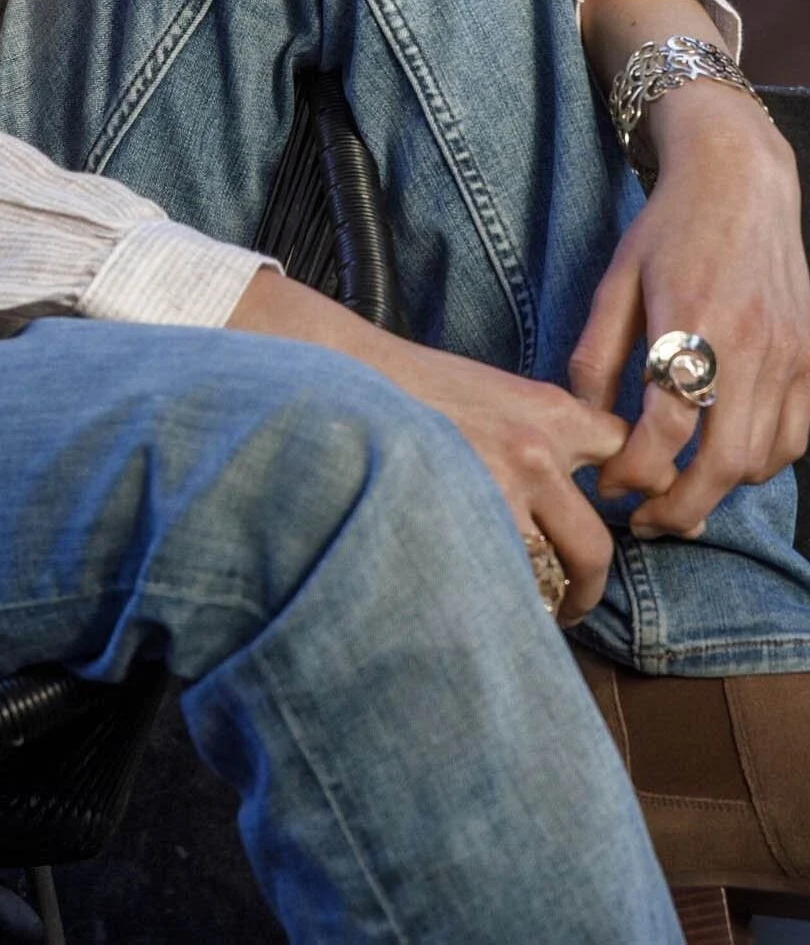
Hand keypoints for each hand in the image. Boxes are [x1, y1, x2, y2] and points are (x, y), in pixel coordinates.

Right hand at [228, 271, 628, 622]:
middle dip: (587, 589)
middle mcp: (535, 453)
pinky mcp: (462, 520)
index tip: (638, 519)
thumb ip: (540, 430)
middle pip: (595, 548)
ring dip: (538, 602)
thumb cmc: (413, 385)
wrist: (347, 372)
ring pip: (546, 578)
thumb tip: (570, 484)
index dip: (638, 491)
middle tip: (575, 604)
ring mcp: (499, 492)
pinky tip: (478, 598)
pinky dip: (496, 598)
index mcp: (549, 412)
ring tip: (519, 612)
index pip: (623, 456)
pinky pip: (500, 582)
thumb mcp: (492, 389)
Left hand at [568, 82, 809, 536]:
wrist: (741, 181)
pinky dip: (762, 461)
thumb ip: (596, 356)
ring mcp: (791, 353)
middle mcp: (750, 345)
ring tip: (678, 491)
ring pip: (763, 459)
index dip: (633, 471)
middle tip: (644, 520)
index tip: (607, 487)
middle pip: (723, 462)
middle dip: (680, 507)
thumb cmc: (668, 230)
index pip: (665, 426)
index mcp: (691, 322)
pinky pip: (797, 437)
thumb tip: (585, 423)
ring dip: (719, 488)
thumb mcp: (615, 283)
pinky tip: (724, 455)